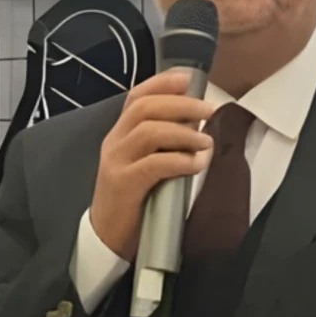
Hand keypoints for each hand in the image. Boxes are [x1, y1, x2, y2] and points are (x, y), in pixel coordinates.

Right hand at [89, 70, 215, 260]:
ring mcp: (116, 162)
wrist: (106, 238)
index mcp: (120, 134)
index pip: (137, 97)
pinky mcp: (123, 184)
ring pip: (149, 131)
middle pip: (145, 108)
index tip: (188, 78)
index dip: (162, 83)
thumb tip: (196, 122)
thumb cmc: (133, 200)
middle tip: (209, 109)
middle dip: (181, 104)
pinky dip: (180, 160)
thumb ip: (164, 143)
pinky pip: (154, 164)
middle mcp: (115, 142)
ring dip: (184, 133)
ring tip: (206, 142)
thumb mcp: (147, 164)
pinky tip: (197, 164)